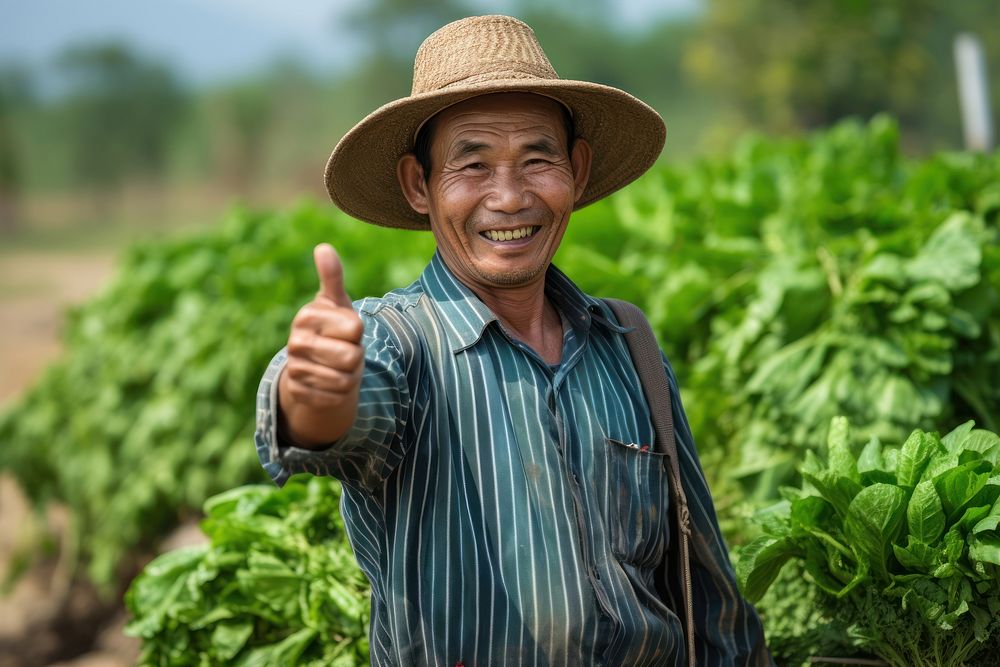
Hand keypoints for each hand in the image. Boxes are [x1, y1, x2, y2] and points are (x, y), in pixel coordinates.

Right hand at [278, 243, 363, 445]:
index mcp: (307, 316)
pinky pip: (336, 398)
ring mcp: (295, 369)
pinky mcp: (298, 393)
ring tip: (338, 368)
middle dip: (357, 358)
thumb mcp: (336, 303)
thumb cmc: (332, 328)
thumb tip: (323, 247)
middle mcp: (296, 342)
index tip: (345, 331)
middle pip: (352, 358)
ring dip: (350, 377)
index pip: (356, 329)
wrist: (314, 366)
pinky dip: (340, 395)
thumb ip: (332, 276)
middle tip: (344, 351)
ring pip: (345, 381)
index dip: (358, 333)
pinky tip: (329, 384)